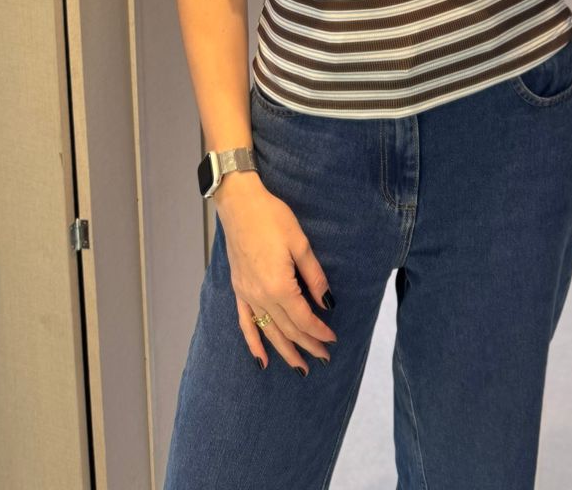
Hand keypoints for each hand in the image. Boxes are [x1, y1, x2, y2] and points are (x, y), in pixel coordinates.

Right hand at [216, 177, 337, 372]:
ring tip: (300, 367)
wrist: (240, 205)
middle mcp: (261, 297)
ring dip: (285, 351)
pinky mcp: (238, 290)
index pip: (303, 318)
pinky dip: (254, 343)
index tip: (333, 339)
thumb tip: (327, 303)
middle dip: (307, 345)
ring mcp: (247, 295)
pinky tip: (261, 360)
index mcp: (279, 286)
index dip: (319, 331)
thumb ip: (314, 277)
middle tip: (323, 358)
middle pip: (288, 329)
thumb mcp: (301, 244)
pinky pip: (245, 323)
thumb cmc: (273, 219)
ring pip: (269, 331)